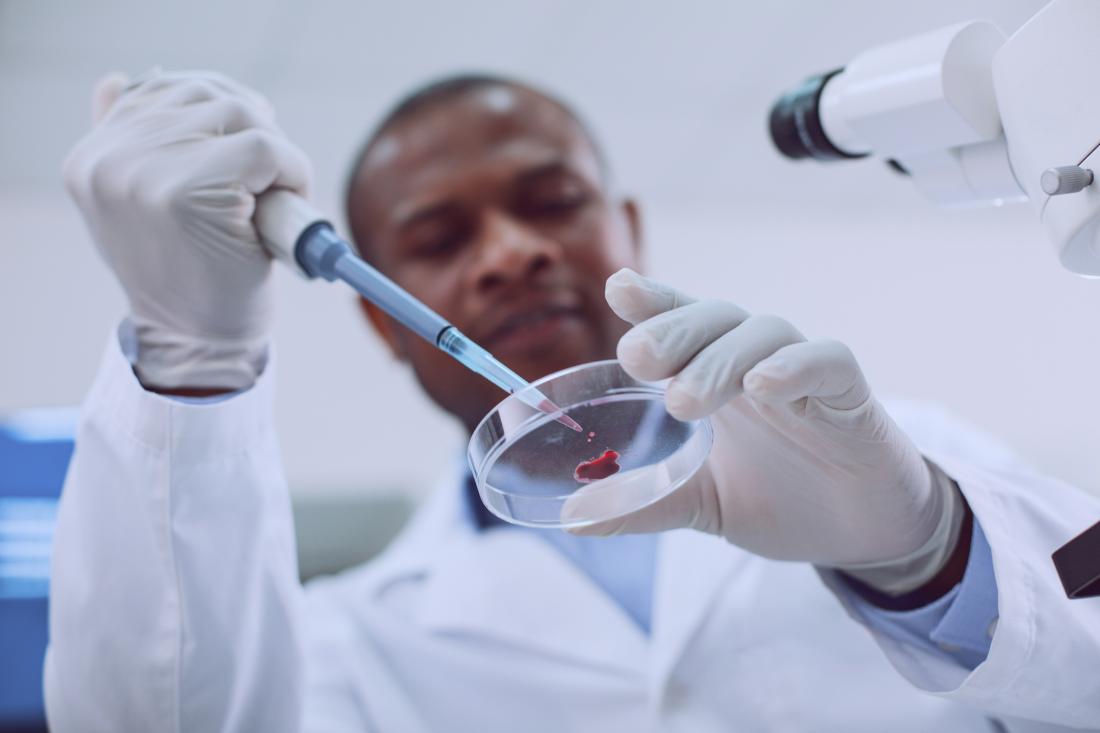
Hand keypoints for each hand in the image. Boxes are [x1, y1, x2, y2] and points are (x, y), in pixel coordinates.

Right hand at [64, 69, 311, 390]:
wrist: (202, 343)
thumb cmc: (188, 274)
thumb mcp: (144, 206)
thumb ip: (133, 147)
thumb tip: (118, 81)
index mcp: (92, 157)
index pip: (162, 88)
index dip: (220, 112)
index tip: (243, 156)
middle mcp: (108, 158)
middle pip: (205, 92)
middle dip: (252, 126)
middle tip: (268, 178)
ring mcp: (143, 173)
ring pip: (240, 113)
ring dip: (276, 151)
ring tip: (275, 197)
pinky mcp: (190, 193)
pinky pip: (265, 148)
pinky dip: (294, 173)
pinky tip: (287, 207)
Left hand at [570, 269, 963, 588]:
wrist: (858, 535)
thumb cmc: (778, 498)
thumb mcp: (700, 502)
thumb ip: (644, 502)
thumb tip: (571, 519)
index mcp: (713, 375)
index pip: (678, 322)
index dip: (651, 300)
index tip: (617, 289)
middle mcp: (753, 362)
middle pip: (712, 318)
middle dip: (670, 330)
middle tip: (635, 357)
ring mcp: (802, 373)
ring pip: (762, 333)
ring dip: (719, 359)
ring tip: (684, 399)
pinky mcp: (849, 394)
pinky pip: (825, 361)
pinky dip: (793, 367)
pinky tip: (763, 386)